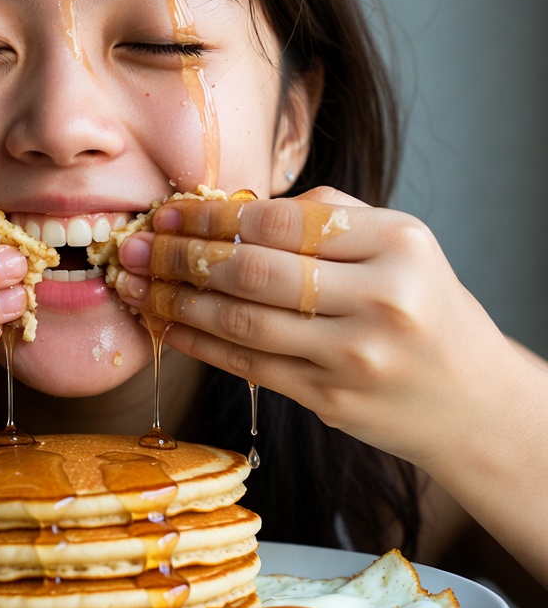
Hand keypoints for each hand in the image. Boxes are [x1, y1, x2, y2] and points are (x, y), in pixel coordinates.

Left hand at [112, 186, 516, 467]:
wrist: (471, 399)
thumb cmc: (423, 306)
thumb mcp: (397, 244)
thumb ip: (324, 215)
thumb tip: (235, 206)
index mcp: (396, 245)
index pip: (282, 222)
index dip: (213, 215)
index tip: (168, 211)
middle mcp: (378, 300)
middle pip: (254, 272)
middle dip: (181, 257)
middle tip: (135, 246)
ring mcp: (353, 357)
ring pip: (242, 323)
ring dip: (176, 303)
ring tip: (136, 286)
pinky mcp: (330, 400)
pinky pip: (248, 366)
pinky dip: (199, 344)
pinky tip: (166, 325)